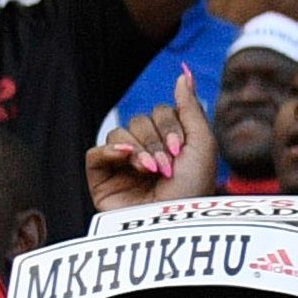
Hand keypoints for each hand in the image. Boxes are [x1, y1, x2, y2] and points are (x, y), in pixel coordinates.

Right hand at [83, 69, 218, 212]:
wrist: (174, 224)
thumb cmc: (193, 188)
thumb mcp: (203, 143)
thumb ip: (191, 107)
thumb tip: (183, 73)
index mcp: (169, 142)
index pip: (161, 112)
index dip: (171, 126)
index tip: (180, 150)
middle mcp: (145, 151)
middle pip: (140, 120)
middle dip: (156, 141)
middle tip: (167, 166)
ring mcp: (122, 165)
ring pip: (120, 133)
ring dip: (138, 150)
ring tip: (151, 171)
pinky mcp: (101, 179)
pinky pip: (95, 152)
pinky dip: (110, 152)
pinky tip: (126, 159)